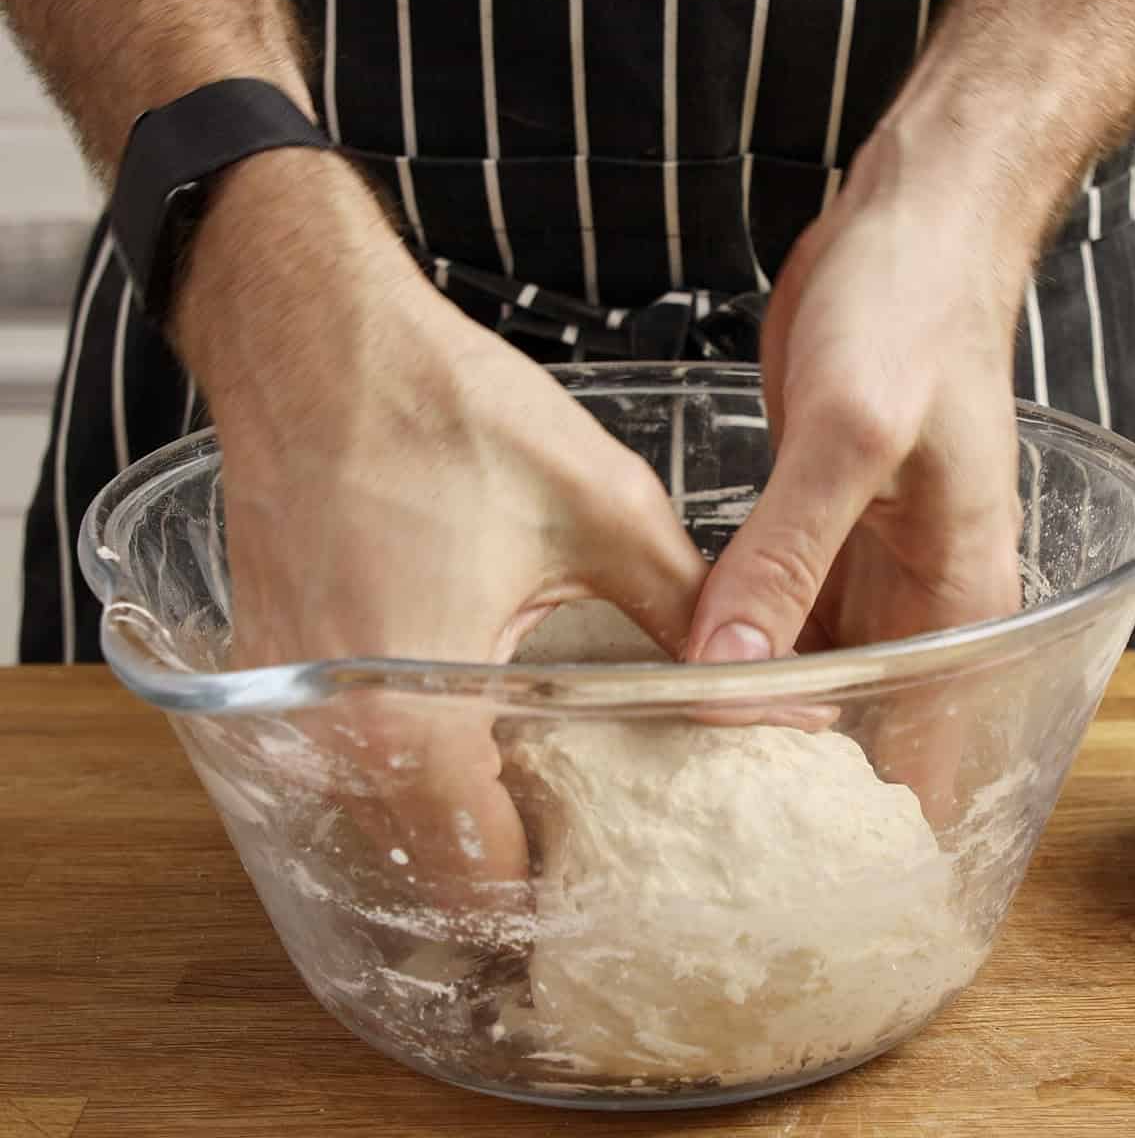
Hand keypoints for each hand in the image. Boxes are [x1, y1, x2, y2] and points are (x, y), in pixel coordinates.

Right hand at [177, 150, 707, 902]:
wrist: (315, 333)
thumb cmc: (448, 410)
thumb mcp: (600, 512)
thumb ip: (684, 617)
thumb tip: (767, 685)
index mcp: (408, 716)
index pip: (482, 877)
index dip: (555, 895)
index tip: (613, 890)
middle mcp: (328, 730)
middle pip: (425, 861)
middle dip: (507, 868)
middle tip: (588, 845)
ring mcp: (287, 698)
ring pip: (381, 814)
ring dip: (455, 818)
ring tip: (539, 790)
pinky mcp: (273, 660)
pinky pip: (346, 752)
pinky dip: (409, 761)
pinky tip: (471, 721)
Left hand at [687, 130, 1024, 815]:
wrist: (907, 230)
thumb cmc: (914, 315)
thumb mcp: (854, 434)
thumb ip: (790, 552)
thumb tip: (724, 662)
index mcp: (958, 599)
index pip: (927, 755)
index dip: (865, 828)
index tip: (786, 884)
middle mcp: (912, 600)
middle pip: (853, 727)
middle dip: (782, 786)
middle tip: (688, 845)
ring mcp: (855, 566)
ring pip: (798, 674)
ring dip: (742, 717)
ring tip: (658, 781)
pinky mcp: (807, 530)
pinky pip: (765, 614)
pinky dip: (722, 648)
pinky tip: (664, 677)